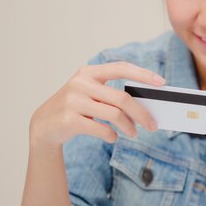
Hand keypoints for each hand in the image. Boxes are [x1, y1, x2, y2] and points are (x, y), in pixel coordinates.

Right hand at [29, 61, 164, 148]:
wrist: (44, 124)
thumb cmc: (77, 107)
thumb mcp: (91, 94)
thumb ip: (112, 95)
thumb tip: (146, 106)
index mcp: (89, 72)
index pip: (121, 68)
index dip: (143, 74)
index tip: (161, 82)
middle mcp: (80, 83)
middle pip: (122, 98)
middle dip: (141, 113)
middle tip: (153, 125)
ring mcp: (73, 101)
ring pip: (114, 115)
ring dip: (129, 127)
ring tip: (134, 133)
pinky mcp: (68, 120)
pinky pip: (101, 129)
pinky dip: (111, 135)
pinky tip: (113, 137)